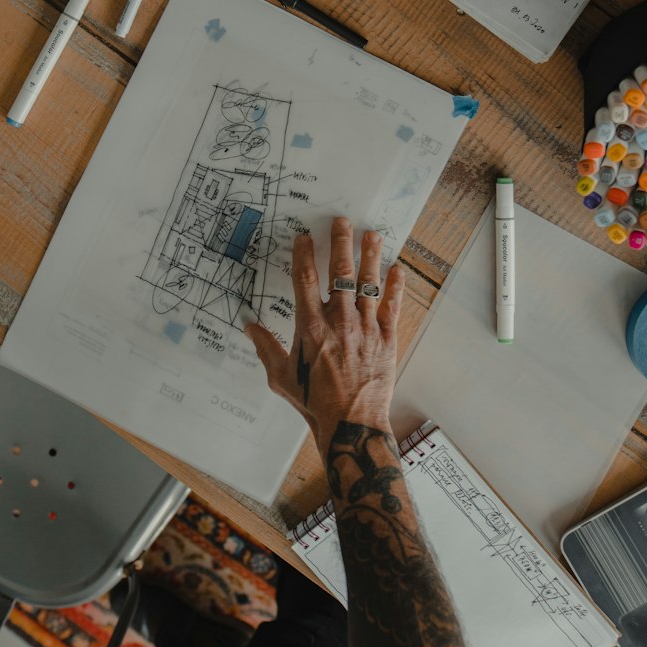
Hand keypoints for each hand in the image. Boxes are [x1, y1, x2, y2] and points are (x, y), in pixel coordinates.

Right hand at [246, 217, 404, 456]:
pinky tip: (397, 269)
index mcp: (311, 328)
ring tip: (372, 235)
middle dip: (341, 244)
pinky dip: (395, 288)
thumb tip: (249, 327)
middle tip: (343, 222)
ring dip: (370, 257)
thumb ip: (266, 347)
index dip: (304, 254)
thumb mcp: (281, 377)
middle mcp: (339, 321)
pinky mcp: (387, 340)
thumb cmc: (314, 402)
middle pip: (341, 273)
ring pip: (370, 285)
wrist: (352, 424)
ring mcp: (366, 329)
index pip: (306, 280)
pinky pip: (393, 308)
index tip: (304, 236)